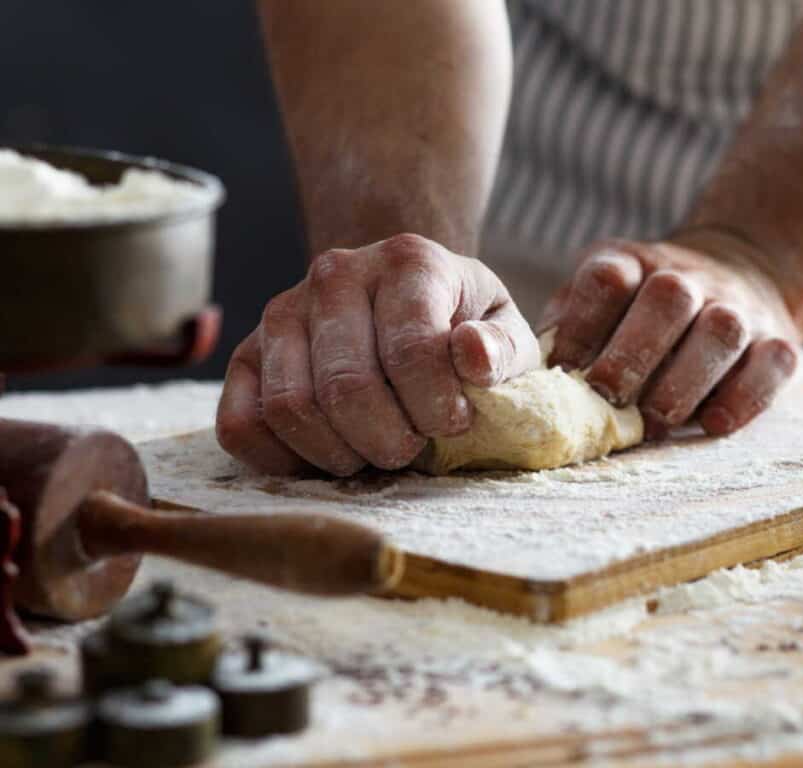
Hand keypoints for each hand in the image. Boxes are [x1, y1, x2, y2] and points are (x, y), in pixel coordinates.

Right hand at [216, 234, 539, 475]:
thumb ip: (501, 348)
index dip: (435, 408)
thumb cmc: (461, 326)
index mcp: (408, 261)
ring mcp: (282, 312)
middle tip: (411, 448)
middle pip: (346, 388)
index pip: (411, 351)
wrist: (403, 301)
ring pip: (290, 409)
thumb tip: (473, 356)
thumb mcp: (504, 333)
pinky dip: (282, 459)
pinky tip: (326, 455)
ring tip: (374, 449)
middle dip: (388, 441)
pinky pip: (240, 424)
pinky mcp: (245, 353)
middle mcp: (335, 274)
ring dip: (339, 454)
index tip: (454, 423)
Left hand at [541, 233, 799, 437]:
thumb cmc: (644, 306)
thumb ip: (567, 327)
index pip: (608, 279)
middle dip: (634, 352)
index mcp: (636, 264)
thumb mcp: (602, 298)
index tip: (563, 367)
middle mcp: (690, 278)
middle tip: (608, 396)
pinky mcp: (779, 340)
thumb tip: (526, 376)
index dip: (582, 323)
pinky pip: (771, 365)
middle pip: (668, 299)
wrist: (744, 268)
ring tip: (655, 421)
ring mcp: (739, 307)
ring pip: (721, 332)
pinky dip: (744, 398)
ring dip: (685, 380)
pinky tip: (711, 424)